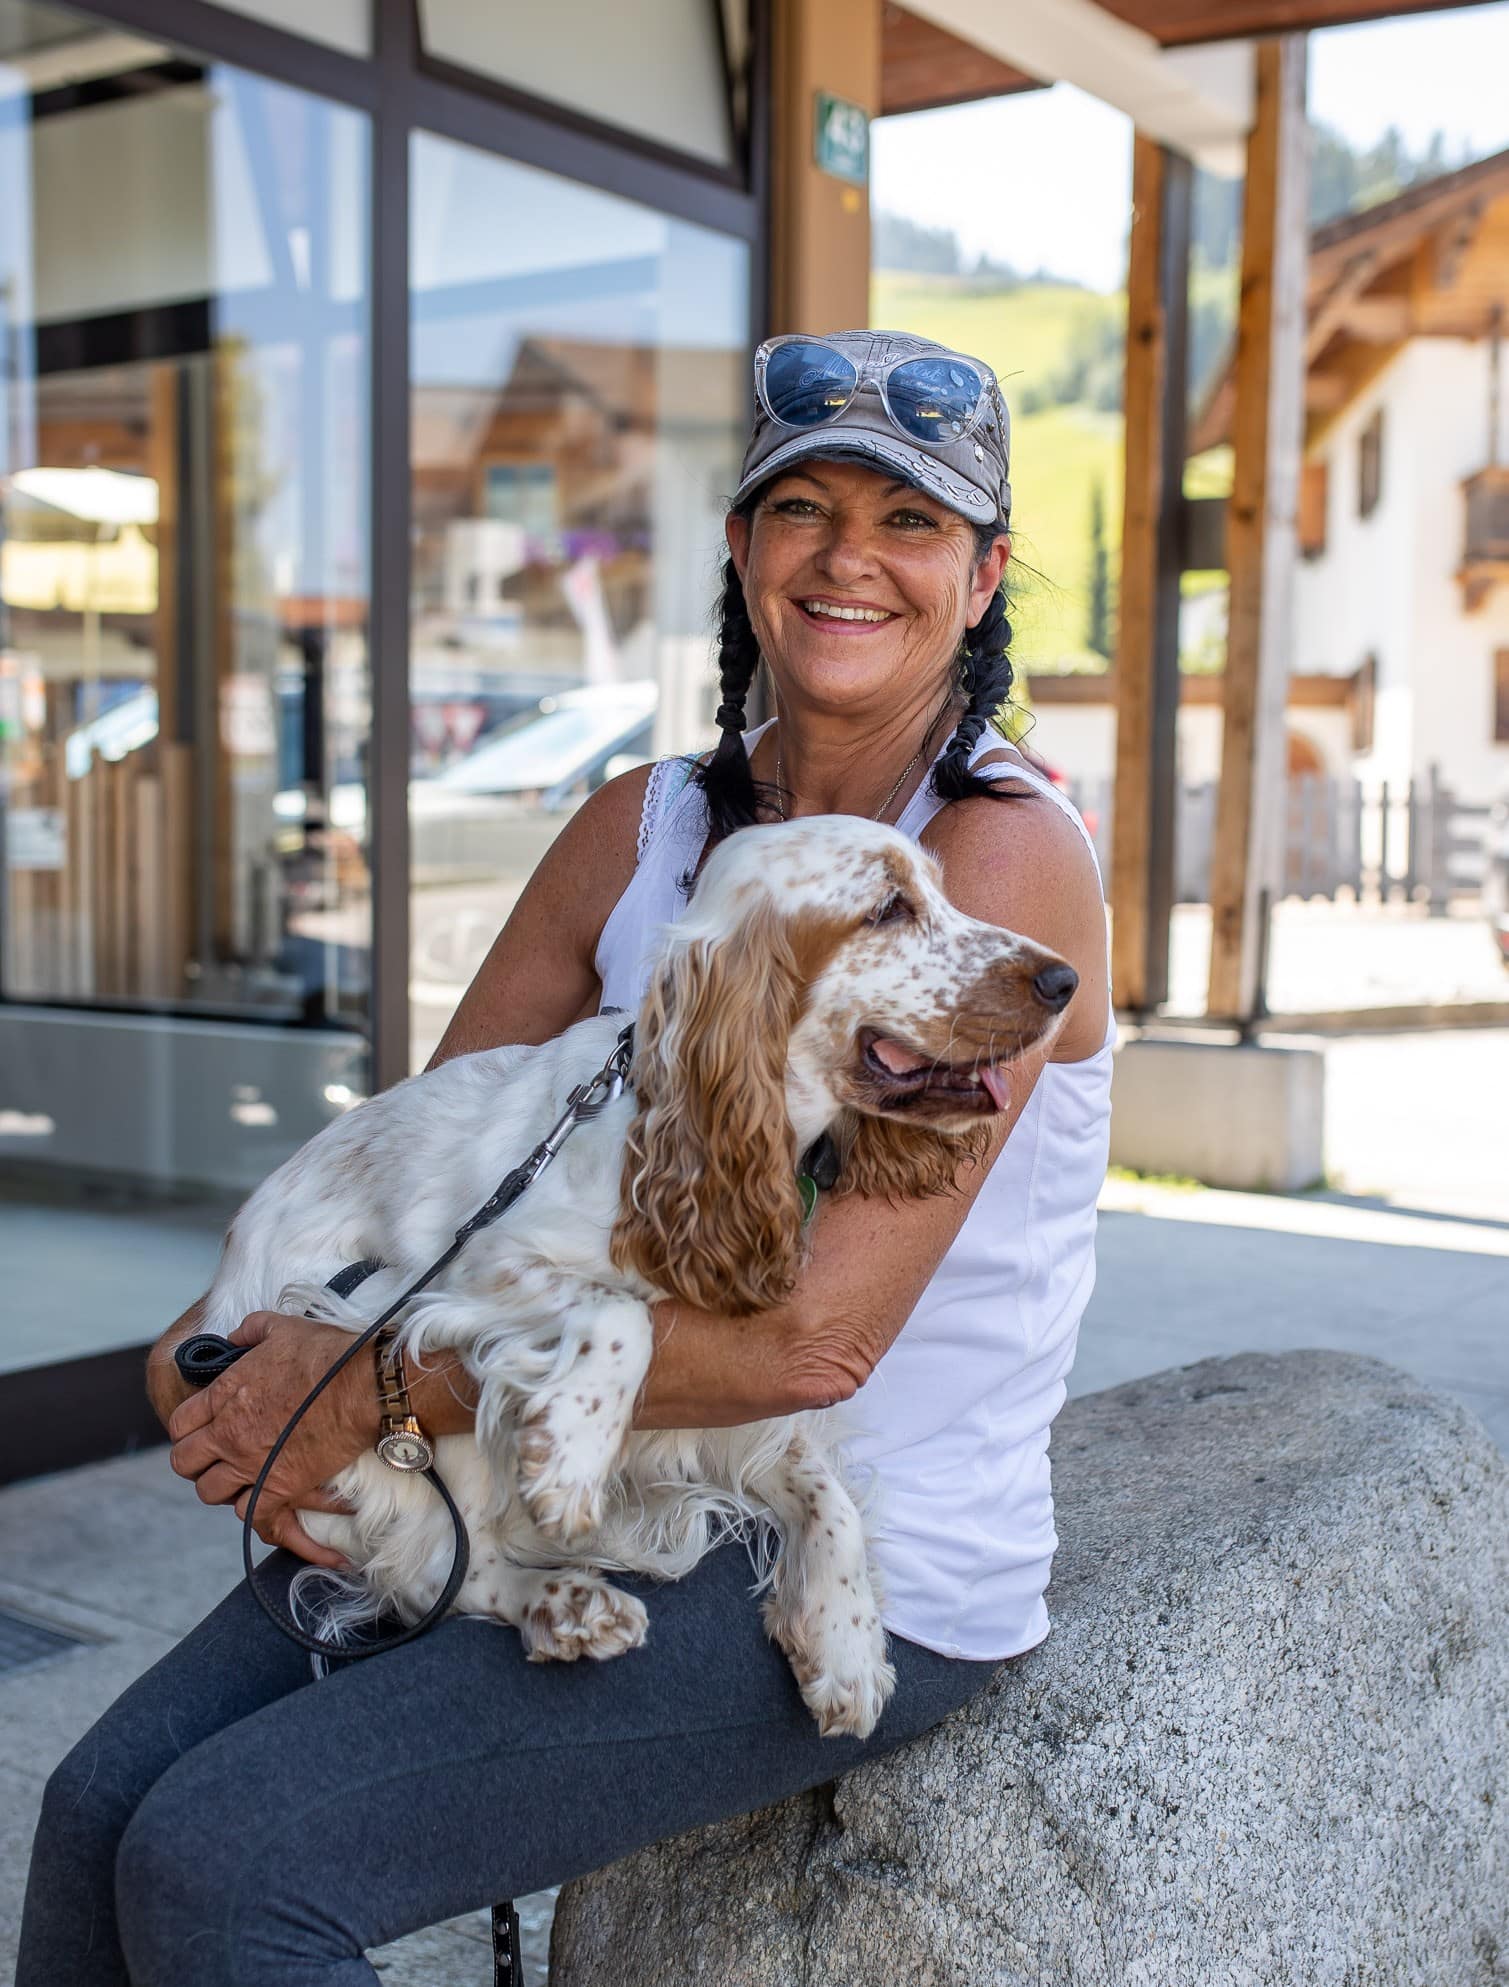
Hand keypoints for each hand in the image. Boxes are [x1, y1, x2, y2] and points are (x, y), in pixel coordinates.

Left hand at [166, 1312, 378, 1568]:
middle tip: (216, 1456)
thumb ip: (249, 1331)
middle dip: (195, 1460)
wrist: (364, 1387)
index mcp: (225, 1394)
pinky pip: (246, 1512)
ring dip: (220, 1485)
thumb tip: (234, 1338)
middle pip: (183, 1462)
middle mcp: (229, 1433)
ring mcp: (251, 1463)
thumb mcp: (282, 1327)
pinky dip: (252, 1507)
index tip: (204, 1429)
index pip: (178, 1424)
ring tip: (239, 1477)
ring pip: (208, 1492)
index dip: (187, 1429)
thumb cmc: (326, 1354)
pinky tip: (265, 1495)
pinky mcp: (280, 1487)